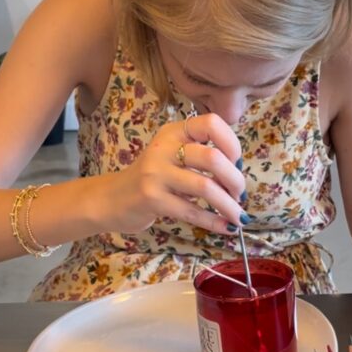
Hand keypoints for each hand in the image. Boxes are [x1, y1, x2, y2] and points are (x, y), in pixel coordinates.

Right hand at [100, 113, 246, 234]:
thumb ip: (200, 156)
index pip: (211, 124)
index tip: (237, 164)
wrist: (111, 199)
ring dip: (229, 205)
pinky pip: (192, 211)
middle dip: (235, 180)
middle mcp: (164, 148)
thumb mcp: (171, 156)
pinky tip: (225, 227)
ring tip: (237, 216)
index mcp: (173, 132)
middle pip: (213, 158)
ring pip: (205, 186)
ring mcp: (156, 174)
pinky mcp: (152, 199)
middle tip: (239, 194)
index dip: (232, 143)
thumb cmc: (151, 179)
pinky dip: (214, 222)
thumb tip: (238, 174)